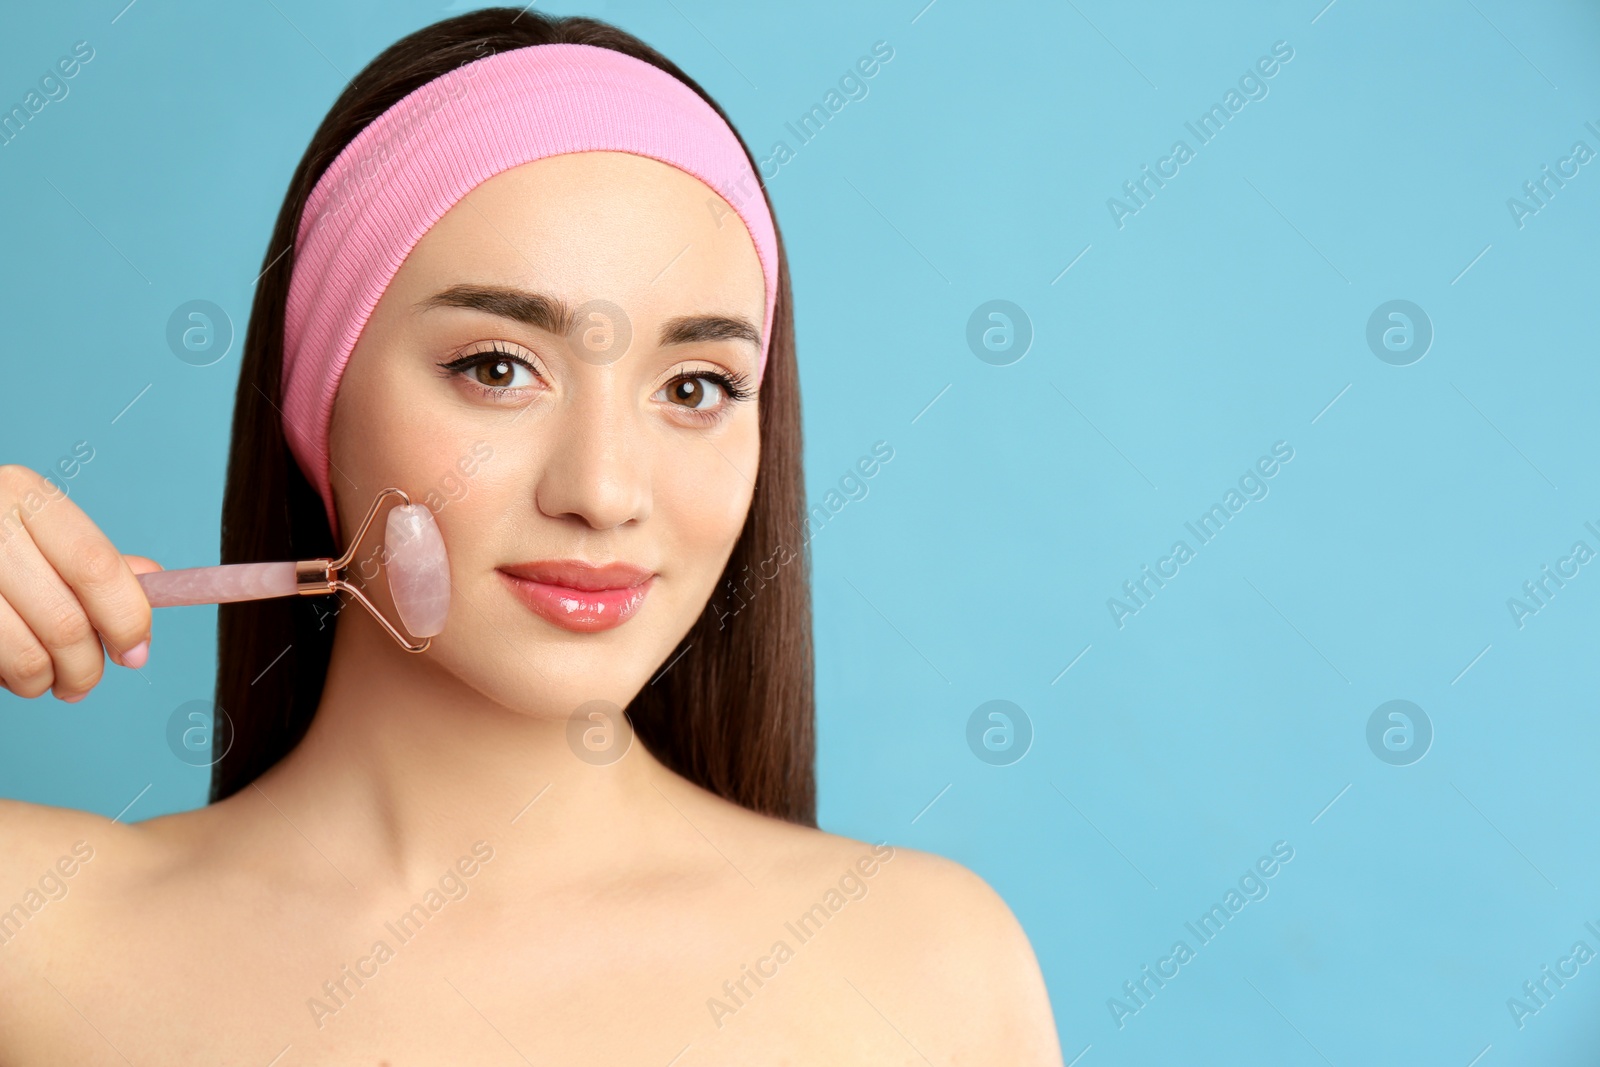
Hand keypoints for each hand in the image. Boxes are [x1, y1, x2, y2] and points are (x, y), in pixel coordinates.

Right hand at [0, 465, 160, 700]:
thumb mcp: (35, 531)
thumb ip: (90, 561)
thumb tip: (153, 581)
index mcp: (24, 495)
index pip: (96, 567)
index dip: (127, 618)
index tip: (136, 653)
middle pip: (64, 620)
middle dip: (86, 667)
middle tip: (82, 682)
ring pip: (23, 653)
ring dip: (42, 682)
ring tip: (41, 680)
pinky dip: (4, 678)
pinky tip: (2, 667)